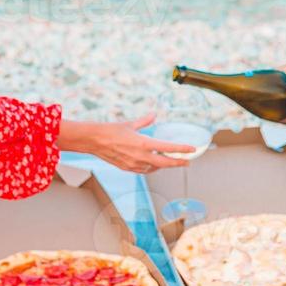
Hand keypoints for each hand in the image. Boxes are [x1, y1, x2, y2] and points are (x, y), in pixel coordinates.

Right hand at [59, 114, 195, 174]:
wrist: (93, 141)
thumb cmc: (110, 130)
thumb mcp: (130, 124)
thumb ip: (144, 121)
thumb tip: (153, 115)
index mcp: (143, 143)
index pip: (168, 148)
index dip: (182, 149)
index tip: (192, 149)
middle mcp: (140, 156)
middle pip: (165, 163)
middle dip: (178, 163)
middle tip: (188, 162)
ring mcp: (134, 164)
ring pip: (155, 168)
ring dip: (164, 165)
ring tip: (172, 162)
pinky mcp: (128, 168)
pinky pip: (145, 170)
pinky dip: (152, 167)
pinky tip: (155, 164)